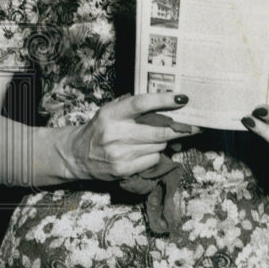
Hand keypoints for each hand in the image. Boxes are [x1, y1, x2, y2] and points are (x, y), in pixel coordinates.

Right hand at [62, 93, 197, 180]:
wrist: (76, 155)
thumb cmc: (100, 128)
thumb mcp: (110, 110)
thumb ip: (133, 104)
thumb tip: (166, 99)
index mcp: (112, 114)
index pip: (142, 103)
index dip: (164, 100)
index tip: (182, 98)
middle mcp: (115, 134)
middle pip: (158, 131)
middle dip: (178, 129)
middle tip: (192, 125)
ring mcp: (119, 154)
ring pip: (158, 146)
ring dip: (164, 141)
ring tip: (159, 137)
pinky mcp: (123, 170)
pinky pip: (153, 159)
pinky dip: (156, 154)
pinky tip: (147, 150)